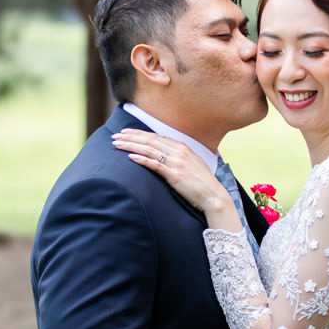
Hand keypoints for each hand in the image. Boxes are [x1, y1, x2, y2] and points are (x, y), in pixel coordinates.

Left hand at [112, 129, 239, 227]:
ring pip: (149, 149)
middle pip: (149, 140)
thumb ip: (178, 157)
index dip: (139, 134)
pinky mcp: (174, 175)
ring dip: (131, 146)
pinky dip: (142, 159)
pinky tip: (130, 157)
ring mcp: (176, 162)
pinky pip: (155, 164)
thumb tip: (164, 155)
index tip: (126, 133)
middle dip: (131, 137)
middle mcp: (178, 152)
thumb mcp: (190, 164)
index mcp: (182, 147)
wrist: (213, 195)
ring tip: (117, 144)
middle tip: (116, 136)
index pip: (155, 137)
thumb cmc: (201, 183)